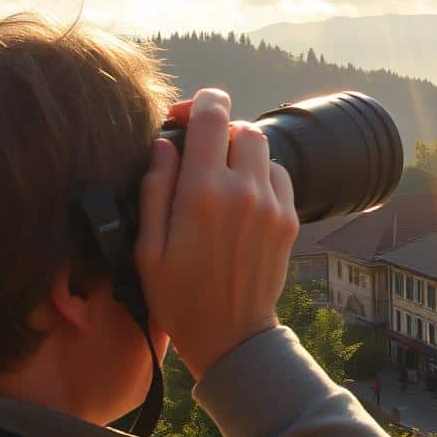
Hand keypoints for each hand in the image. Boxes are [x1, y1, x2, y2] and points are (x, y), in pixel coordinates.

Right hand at [135, 88, 298, 377]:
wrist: (231, 334)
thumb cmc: (178, 295)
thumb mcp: (147, 245)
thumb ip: (156, 187)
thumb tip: (166, 144)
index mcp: (203, 193)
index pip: (213, 117)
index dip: (200, 102)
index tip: (186, 113)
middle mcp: (244, 192)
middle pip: (244, 128)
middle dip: (221, 130)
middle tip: (201, 149)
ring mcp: (273, 206)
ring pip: (265, 150)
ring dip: (243, 152)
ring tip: (220, 176)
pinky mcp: (290, 220)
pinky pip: (280, 176)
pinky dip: (262, 174)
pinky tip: (242, 197)